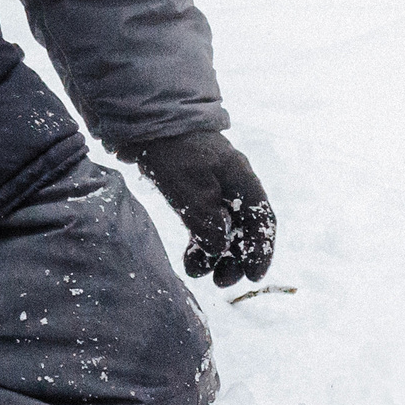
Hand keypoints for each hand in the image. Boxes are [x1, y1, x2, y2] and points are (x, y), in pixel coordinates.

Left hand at [123, 130, 275, 287]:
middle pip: (242, 228)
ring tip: (199, 274)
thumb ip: (208, 221)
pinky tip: (190, 257)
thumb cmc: (172, 152)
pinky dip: (198, 240)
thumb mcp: (191, 189)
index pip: (261, 221)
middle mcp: (231, 184)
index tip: (253, 276)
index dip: (261, 251)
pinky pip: (202, 221)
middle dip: (233, 258)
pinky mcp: (190, 188)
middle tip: (221, 283)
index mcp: (241, 180)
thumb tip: (219, 249)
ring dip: (214, 253)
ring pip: (221, 227)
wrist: (143, 122)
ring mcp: (211, 185)